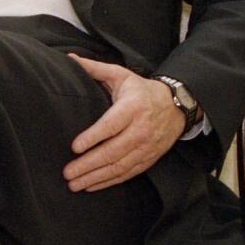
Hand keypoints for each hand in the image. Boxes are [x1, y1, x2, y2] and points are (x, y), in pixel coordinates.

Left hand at [64, 55, 184, 191]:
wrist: (177, 105)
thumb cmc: (141, 90)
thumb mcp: (120, 75)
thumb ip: (94, 68)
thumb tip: (69, 59)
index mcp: (133, 108)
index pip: (111, 125)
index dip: (93, 137)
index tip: (75, 147)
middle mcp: (141, 130)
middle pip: (113, 151)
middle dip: (89, 164)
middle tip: (67, 173)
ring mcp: (146, 147)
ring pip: (120, 166)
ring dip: (96, 177)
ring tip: (74, 184)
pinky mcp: (149, 158)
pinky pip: (128, 173)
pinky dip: (109, 181)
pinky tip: (92, 185)